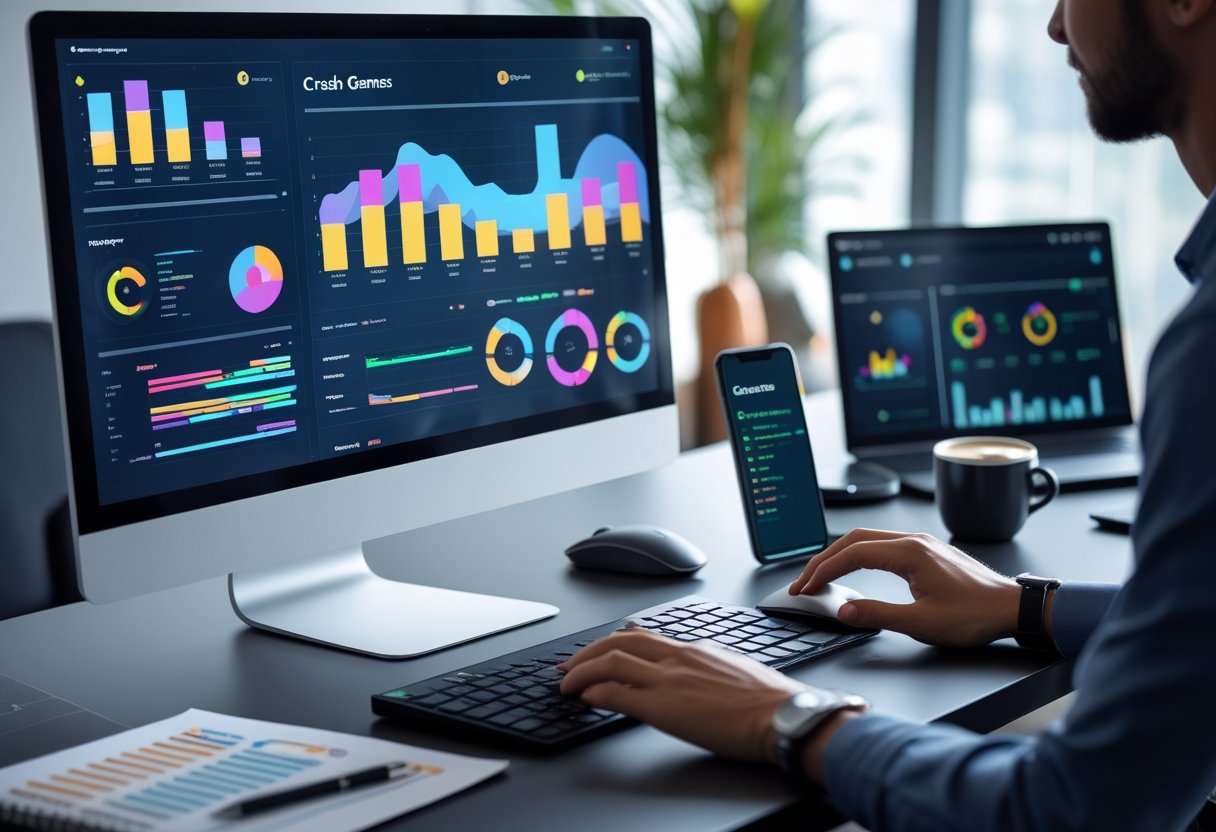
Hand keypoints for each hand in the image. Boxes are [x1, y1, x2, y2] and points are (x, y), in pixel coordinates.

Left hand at [557, 628, 807, 761]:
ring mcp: (669, 679)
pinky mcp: (663, 706)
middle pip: (619, 642)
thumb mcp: (735, 671)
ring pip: (611, 662)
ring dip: (581, 672)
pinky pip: (617, 694)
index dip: (614, 643)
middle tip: (569, 665)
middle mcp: (678, 657)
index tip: (599, 651)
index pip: (644, 637)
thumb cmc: (770, 702)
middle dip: (588, 652)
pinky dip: (594, 693)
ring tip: (566, 683)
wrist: (784, 715)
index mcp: (695, 649)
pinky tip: (585, 700)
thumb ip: (709, 667)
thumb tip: (699, 674)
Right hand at [789, 529, 1020, 646]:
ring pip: (867, 539)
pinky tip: (855, 568)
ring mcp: (921, 543)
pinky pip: (883, 544)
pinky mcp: (927, 551)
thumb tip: (844, 610)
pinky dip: (859, 555)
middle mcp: (913, 541)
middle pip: (854, 540)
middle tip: (805, 582)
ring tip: (822, 575)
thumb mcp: (922, 623)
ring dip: (840, 555)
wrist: (1012, 608)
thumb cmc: (975, 615)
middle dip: (824, 560)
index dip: (824, 571)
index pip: (852, 554)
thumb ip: (878, 615)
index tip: (806, 587)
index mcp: (909, 553)